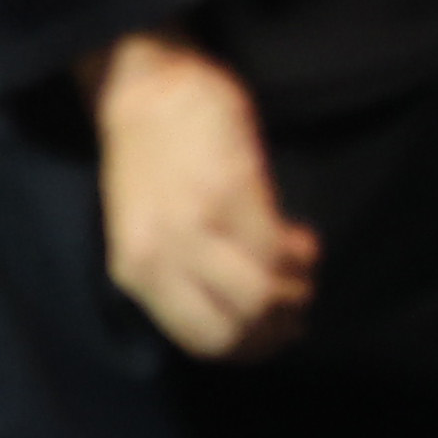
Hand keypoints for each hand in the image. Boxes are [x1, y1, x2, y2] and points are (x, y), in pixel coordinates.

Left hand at [90, 34, 314, 360]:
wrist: (144, 89)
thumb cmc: (147, 159)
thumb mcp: (145, 231)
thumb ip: (179, 273)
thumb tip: (236, 311)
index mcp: (134, 270)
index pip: (200, 339)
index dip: (247, 348)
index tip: (272, 337)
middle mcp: (160, 257)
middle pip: (237, 328)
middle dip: (278, 327)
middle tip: (297, 307)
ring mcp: (195, 226)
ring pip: (263, 295)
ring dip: (296, 291)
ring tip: (301, 270)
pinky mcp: (230, 192)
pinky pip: (279, 249)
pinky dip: (301, 254)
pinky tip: (303, 240)